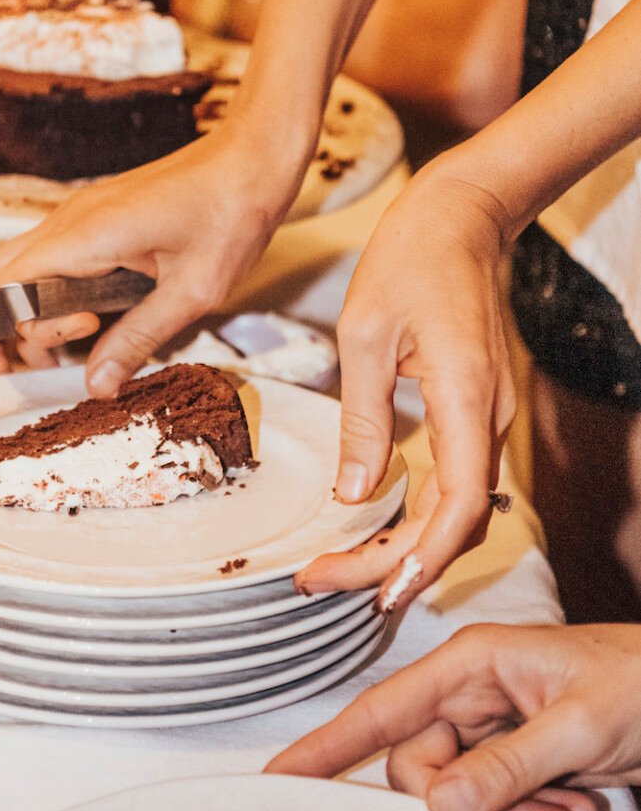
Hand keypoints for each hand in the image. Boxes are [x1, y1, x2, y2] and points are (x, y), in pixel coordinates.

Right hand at [0, 124, 305, 389]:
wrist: (252, 158)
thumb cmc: (231, 213)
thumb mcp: (193, 292)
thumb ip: (139, 339)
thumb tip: (97, 385)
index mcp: (85, 236)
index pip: (2, 290)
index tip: (9, 373)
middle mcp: (68, 222)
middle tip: (7, 379)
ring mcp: (78, 219)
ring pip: (17, 271)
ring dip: (22, 319)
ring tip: (57, 359)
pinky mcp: (94, 221)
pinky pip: (49, 263)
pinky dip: (47, 300)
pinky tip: (81, 328)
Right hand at [266, 622, 640, 810]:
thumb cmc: (640, 682)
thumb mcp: (577, 727)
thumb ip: (505, 767)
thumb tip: (438, 807)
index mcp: (469, 664)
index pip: (380, 711)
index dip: (325, 746)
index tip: (277, 780)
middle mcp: (469, 693)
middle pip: (419, 767)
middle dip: (467, 804)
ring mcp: (490, 725)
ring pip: (457, 792)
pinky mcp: (513, 753)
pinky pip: (491, 799)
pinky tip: (575, 808)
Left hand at [294, 159, 515, 612]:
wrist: (461, 218)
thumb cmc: (410, 260)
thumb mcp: (365, 335)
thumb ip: (363, 419)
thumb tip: (355, 494)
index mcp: (466, 397)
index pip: (458, 506)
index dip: (421, 559)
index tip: (378, 593)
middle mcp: (488, 417)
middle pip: (455, 521)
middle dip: (394, 564)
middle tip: (322, 582)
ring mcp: (488, 417)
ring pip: (457, 508)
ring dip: (405, 546)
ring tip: (340, 568)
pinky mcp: (476, 412)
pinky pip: (454, 481)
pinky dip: (417, 516)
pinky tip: (375, 529)